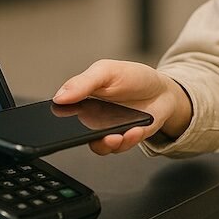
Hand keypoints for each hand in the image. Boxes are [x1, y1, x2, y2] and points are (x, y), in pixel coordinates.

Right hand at [53, 59, 192, 155]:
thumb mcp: (106, 71)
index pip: (62, 113)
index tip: (56, 122)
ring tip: (115, 137)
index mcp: (82, 100)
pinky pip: (121, 147)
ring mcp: (108, 131)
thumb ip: (83, 82)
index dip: (55, 120)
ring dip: (107, 144)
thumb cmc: (133, 77)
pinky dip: (128, 140)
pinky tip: (135, 130)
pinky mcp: (125, 140)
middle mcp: (92, 119)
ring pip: (98, 146)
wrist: (163, 89)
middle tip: (87, 134)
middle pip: (76, 135)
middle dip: (79, 139)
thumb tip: (59, 96)